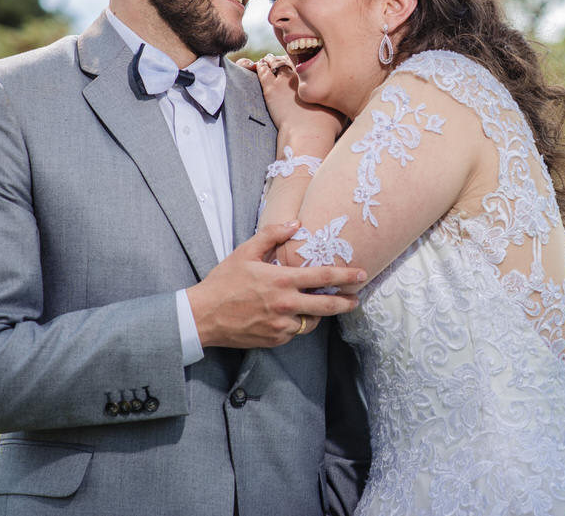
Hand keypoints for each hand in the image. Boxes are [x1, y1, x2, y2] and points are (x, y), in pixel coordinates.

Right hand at [185, 221, 366, 348]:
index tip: (361, 275)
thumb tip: (295, 224)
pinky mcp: (275, 340)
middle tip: (357, 298)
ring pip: (312, 321)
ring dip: (318, 313)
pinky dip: (297, 323)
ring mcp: (281, 326)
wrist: (203, 316)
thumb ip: (272, 235)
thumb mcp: (245, 252)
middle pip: (328, 305)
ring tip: (321, 306)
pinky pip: (295, 331)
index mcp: (282, 281)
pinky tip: (292, 315)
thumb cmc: (223, 282)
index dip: (346, 276)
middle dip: (347, 302)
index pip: (323, 276)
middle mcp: (286, 305)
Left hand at [239, 54, 346, 146]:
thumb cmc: (327, 126)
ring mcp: (286, 80)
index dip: (305, 58)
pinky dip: (261, 66)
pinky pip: (263, 70)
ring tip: (270, 59)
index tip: (303, 59)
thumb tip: (346, 98)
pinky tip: (260, 65)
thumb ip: (340, 100)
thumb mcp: (341, 110)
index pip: (310, 59)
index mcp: (318, 76)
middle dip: (289, 57)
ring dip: (273, 60)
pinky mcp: (270, 88)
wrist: (308, 133)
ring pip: (276, 62)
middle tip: (286, 59)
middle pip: (293, 58)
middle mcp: (302, 74)